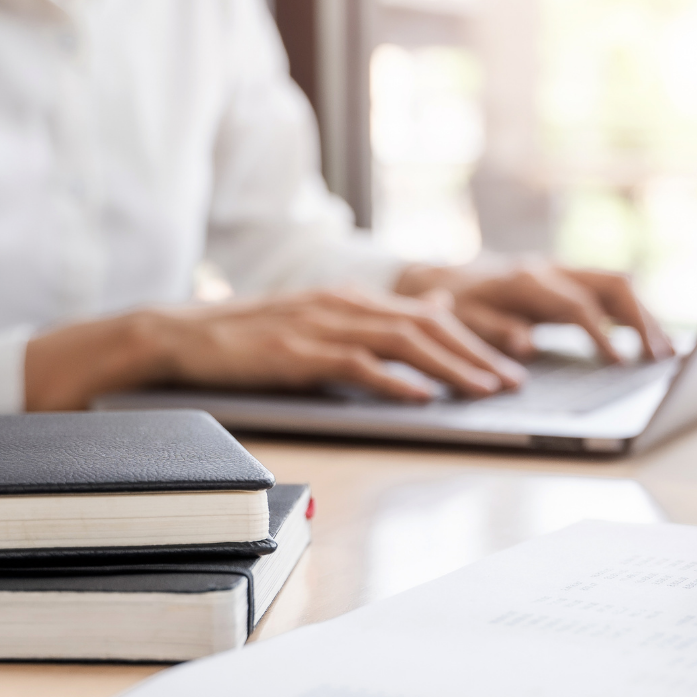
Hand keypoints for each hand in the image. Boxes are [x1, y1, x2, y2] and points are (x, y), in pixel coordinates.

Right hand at [23, 288, 528, 410]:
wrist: (185, 334)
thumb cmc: (252, 337)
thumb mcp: (320, 320)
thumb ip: (373, 321)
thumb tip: (431, 313)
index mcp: (352, 297)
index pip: (428, 316)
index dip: (475, 339)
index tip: (508, 364)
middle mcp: (344, 304)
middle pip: (427, 326)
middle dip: (476, 355)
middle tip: (511, 384)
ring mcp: (322, 326)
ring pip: (403, 342)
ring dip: (450, 369)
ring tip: (483, 392)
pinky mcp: (299, 353)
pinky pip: (358, 366)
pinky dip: (395, 383)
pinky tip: (423, 398)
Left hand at [397, 259, 673, 363]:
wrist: (439, 281)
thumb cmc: (450, 308)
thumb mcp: (462, 323)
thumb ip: (493, 332)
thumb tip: (526, 345)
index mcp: (526, 282)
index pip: (576, 307)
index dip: (602, 335)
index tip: (621, 363)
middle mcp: (550, 270)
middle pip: (610, 284)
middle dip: (640, 319)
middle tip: (660, 356)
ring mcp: (562, 272)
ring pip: (616, 284)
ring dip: (644, 316)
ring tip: (666, 352)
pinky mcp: (567, 280)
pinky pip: (609, 291)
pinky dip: (633, 313)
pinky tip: (649, 339)